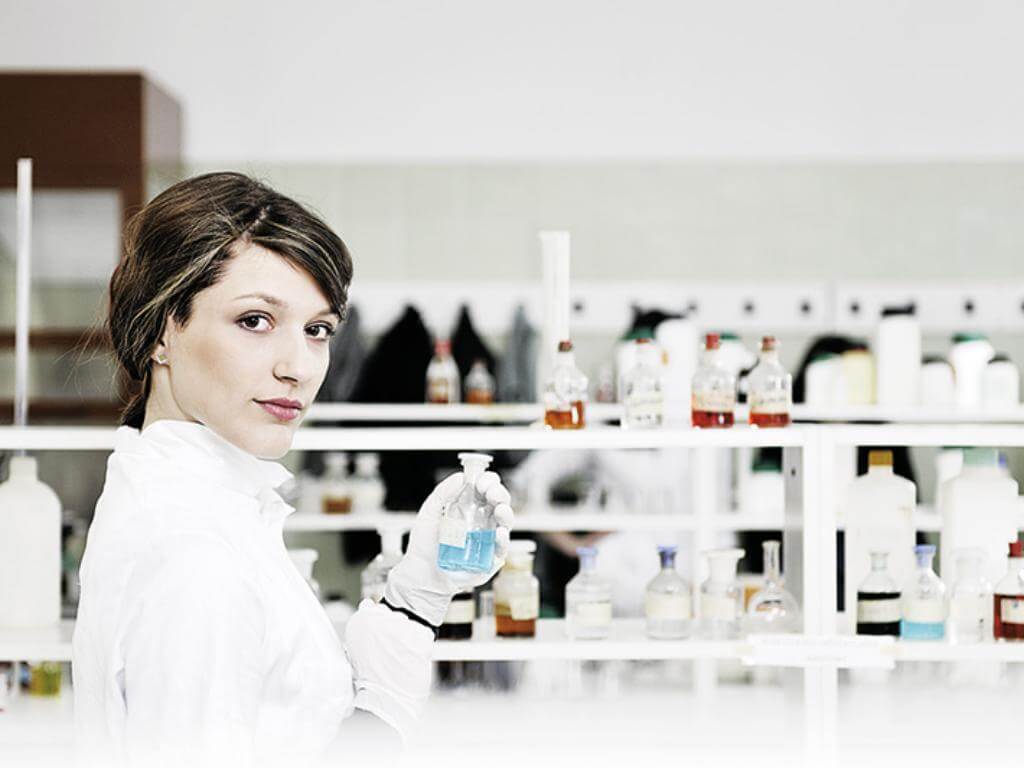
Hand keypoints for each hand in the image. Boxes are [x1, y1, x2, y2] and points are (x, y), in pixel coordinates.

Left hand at [383, 471, 514, 625]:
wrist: (421, 575)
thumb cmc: (424, 546)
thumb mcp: (429, 514)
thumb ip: (442, 493)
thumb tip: (460, 476)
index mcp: (469, 508)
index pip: (486, 489)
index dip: (487, 481)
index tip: (481, 481)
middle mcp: (481, 521)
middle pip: (499, 502)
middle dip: (499, 493)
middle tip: (491, 492)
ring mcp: (487, 539)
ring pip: (506, 522)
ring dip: (506, 512)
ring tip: (499, 509)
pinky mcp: (490, 558)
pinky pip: (502, 547)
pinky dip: (503, 539)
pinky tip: (498, 533)